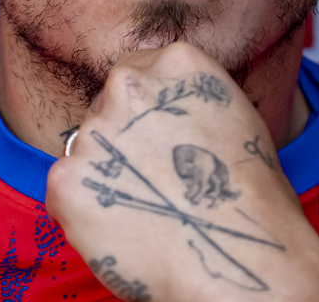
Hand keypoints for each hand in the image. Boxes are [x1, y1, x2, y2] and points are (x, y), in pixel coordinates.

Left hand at [46, 42, 318, 300]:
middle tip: (151, 177)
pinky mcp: (68, 178)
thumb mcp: (230, 111)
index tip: (155, 139)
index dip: (143, 110)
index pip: (135, 72)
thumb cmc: (251, 192)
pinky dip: (86, 208)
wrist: (243, 255)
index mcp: (174, 63)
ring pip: (89, 148)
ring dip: (107, 172)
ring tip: (146, 206)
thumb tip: (158, 106)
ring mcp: (95, 130)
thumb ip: (183, 95)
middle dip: (121, 136)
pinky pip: (67, 188)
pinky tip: (123, 226)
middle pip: (107, 104)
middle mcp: (129, 85)